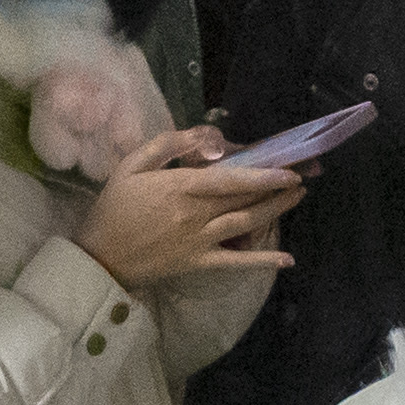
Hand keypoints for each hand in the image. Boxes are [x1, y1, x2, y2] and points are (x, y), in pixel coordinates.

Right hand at [74, 127, 303, 287]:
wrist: (99, 256)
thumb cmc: (115, 207)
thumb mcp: (132, 165)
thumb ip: (168, 145)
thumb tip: (209, 141)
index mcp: (180, 187)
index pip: (231, 179)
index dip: (264, 175)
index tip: (290, 169)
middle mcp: (196, 214)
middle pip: (245, 198)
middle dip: (277, 187)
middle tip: (305, 175)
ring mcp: (200, 241)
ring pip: (247, 224)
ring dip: (276, 211)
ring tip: (298, 198)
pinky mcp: (200, 263)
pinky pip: (236, 263)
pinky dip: (263, 261)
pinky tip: (288, 259)